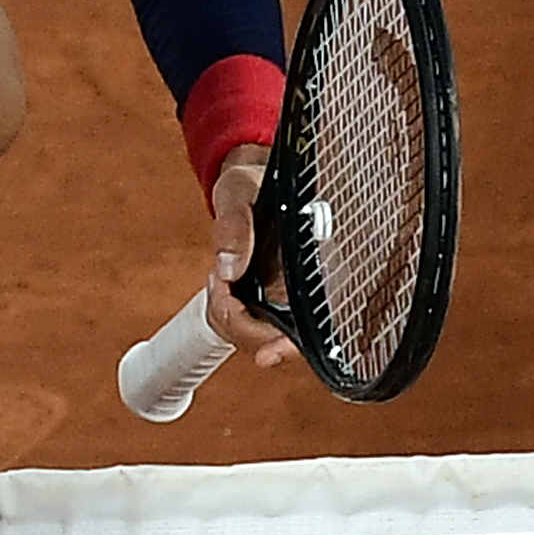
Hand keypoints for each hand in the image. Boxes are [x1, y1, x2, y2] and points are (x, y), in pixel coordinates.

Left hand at [203, 148, 295, 367]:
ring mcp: (288, 294)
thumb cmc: (253, 180)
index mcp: (313, 261)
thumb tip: (229, 269)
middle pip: (277, 339)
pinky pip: (247, 323)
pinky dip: (227, 312)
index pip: (315, 323)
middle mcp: (305, 286)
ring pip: (257, 336)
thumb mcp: (238, 192)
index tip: (265, 357)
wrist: (252, 176)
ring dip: (229, 316)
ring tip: (219, 275)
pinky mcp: (271, 297)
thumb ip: (235, 226)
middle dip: (240, 323)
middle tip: (218, 280)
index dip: (291, 347)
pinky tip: (222, 283)